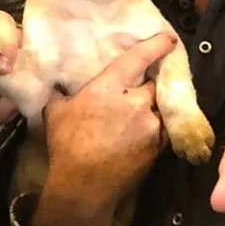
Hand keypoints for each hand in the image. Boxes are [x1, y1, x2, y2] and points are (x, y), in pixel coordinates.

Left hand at [0, 8, 22, 130]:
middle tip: (3, 64)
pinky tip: (27, 77)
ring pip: (21, 33)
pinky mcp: (26, 57)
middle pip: (0, 20)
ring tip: (13, 74)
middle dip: (4, 36)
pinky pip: (35, 52)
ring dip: (20, 52)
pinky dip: (33, 63)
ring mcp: (9, 43)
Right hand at [29, 32, 177, 225]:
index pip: (138, 58)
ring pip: (159, 108)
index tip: (169, 39)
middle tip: (138, 94)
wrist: (84, 186)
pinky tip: (140, 138)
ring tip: (137, 121)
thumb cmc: (67, 147)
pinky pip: (163, 130)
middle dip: (148, 87)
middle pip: (153, 84)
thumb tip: (59, 85)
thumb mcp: (56, 114)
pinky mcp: (159, 145)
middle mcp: (134, 101)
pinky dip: (155, 130)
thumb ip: (62, 94)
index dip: (156, 45)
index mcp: (108, 88)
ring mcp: (150, 124)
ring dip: (151, 111)